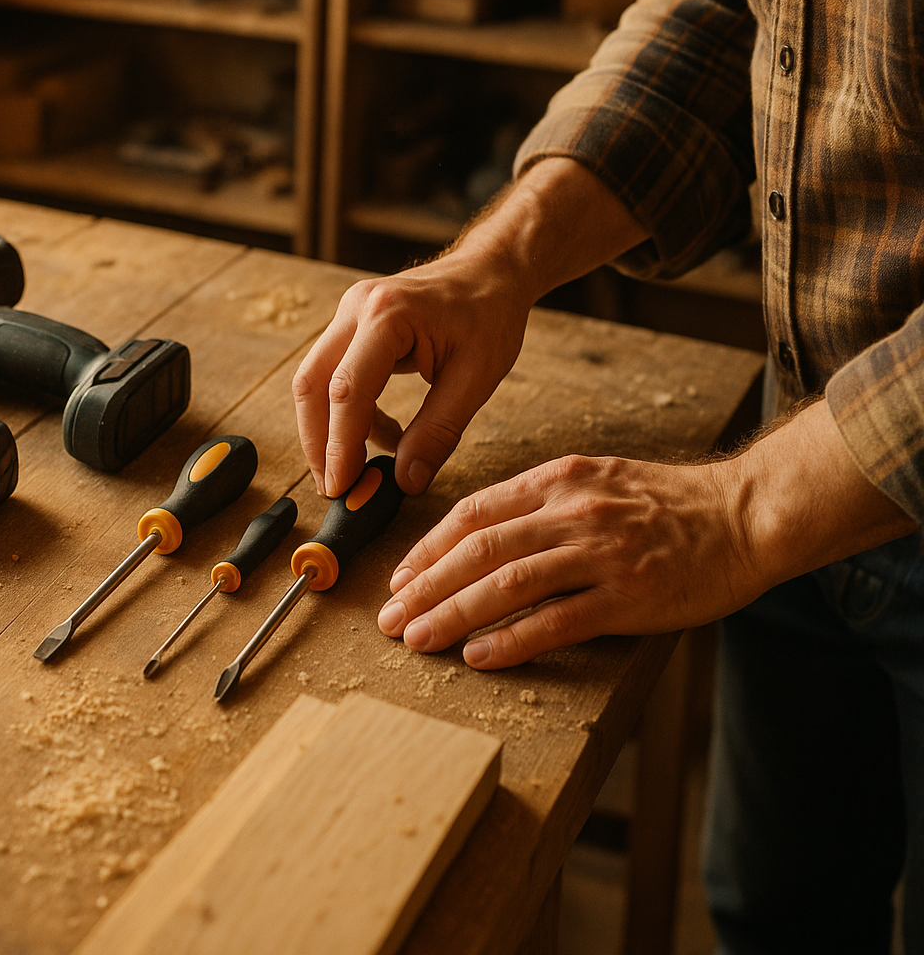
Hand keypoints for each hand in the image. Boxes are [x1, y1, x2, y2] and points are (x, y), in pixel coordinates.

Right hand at [293, 158, 650, 498]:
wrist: (491, 271)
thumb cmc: (490, 315)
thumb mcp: (476, 378)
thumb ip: (438, 432)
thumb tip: (406, 482)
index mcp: (388, 316)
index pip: (347, 391)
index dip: (339, 446)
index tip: (340, 487)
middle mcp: (356, 309)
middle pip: (312, 384)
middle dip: (318, 442)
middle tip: (334, 487)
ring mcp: (349, 314)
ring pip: (315, 381)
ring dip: (330, 430)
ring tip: (361, 468)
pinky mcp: (351, 326)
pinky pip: (335, 375)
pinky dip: (350, 413)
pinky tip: (383, 435)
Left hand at [377, 454, 759, 667]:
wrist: (746, 515)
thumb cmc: (668, 505)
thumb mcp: (596, 480)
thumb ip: (540, 502)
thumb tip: (478, 535)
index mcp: (558, 480)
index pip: (473, 515)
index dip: (427, 549)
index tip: (399, 579)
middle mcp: (573, 512)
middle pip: (479, 551)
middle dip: (425, 588)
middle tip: (390, 618)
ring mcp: (602, 554)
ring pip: (508, 585)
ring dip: (453, 615)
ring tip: (418, 640)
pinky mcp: (630, 596)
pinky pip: (557, 621)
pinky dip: (511, 640)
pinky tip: (478, 656)